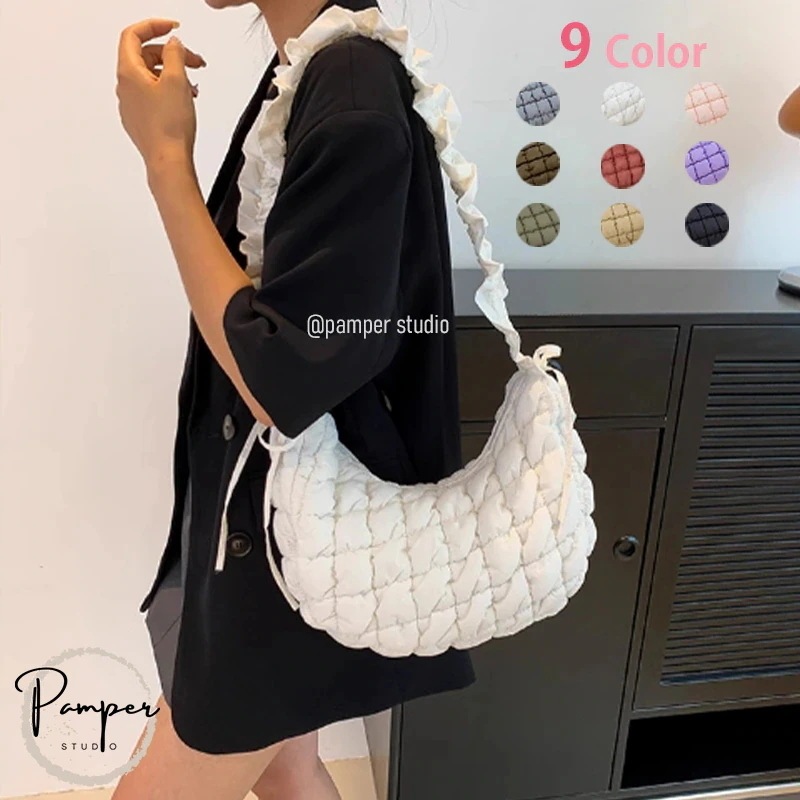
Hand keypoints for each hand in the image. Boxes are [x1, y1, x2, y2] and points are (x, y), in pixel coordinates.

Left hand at [116, 19, 206, 170]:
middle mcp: (125, 87)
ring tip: (193, 85)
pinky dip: (169, 90)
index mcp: (128, 72)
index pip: (133, 35)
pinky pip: (152, 95)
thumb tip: (173, 43)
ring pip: (150, 76)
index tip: (173, 27)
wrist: (168, 161)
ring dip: (172, 73)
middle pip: (144, 56)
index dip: (153, 26)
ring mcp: (131, 105)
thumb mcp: (176, 80)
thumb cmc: (169, 127)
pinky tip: (185, 100)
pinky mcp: (141, 119)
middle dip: (170, 54)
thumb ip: (175, 54)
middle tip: (193, 60)